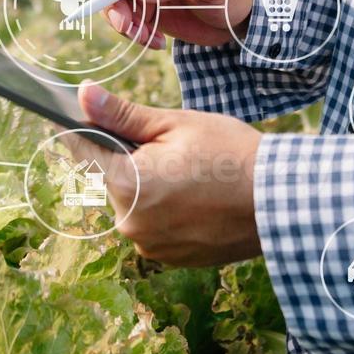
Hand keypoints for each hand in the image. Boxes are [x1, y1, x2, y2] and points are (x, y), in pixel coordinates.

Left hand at [72, 82, 261, 266]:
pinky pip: (153, 226)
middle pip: (110, 179)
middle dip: (128, 160)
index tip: (75, 116)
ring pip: (133, 204)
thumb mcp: (175, 124)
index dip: (79, 129)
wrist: (279, 200)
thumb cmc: (230, 153)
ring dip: (147, 187)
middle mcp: (129, 223)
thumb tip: (83, 96)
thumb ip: (122, 114)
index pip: (82, 151)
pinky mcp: (170, 258)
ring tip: (188, 173)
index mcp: (127, 185)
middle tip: (167, 146)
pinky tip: (195, 197)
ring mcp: (149, 246)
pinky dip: (165, 210)